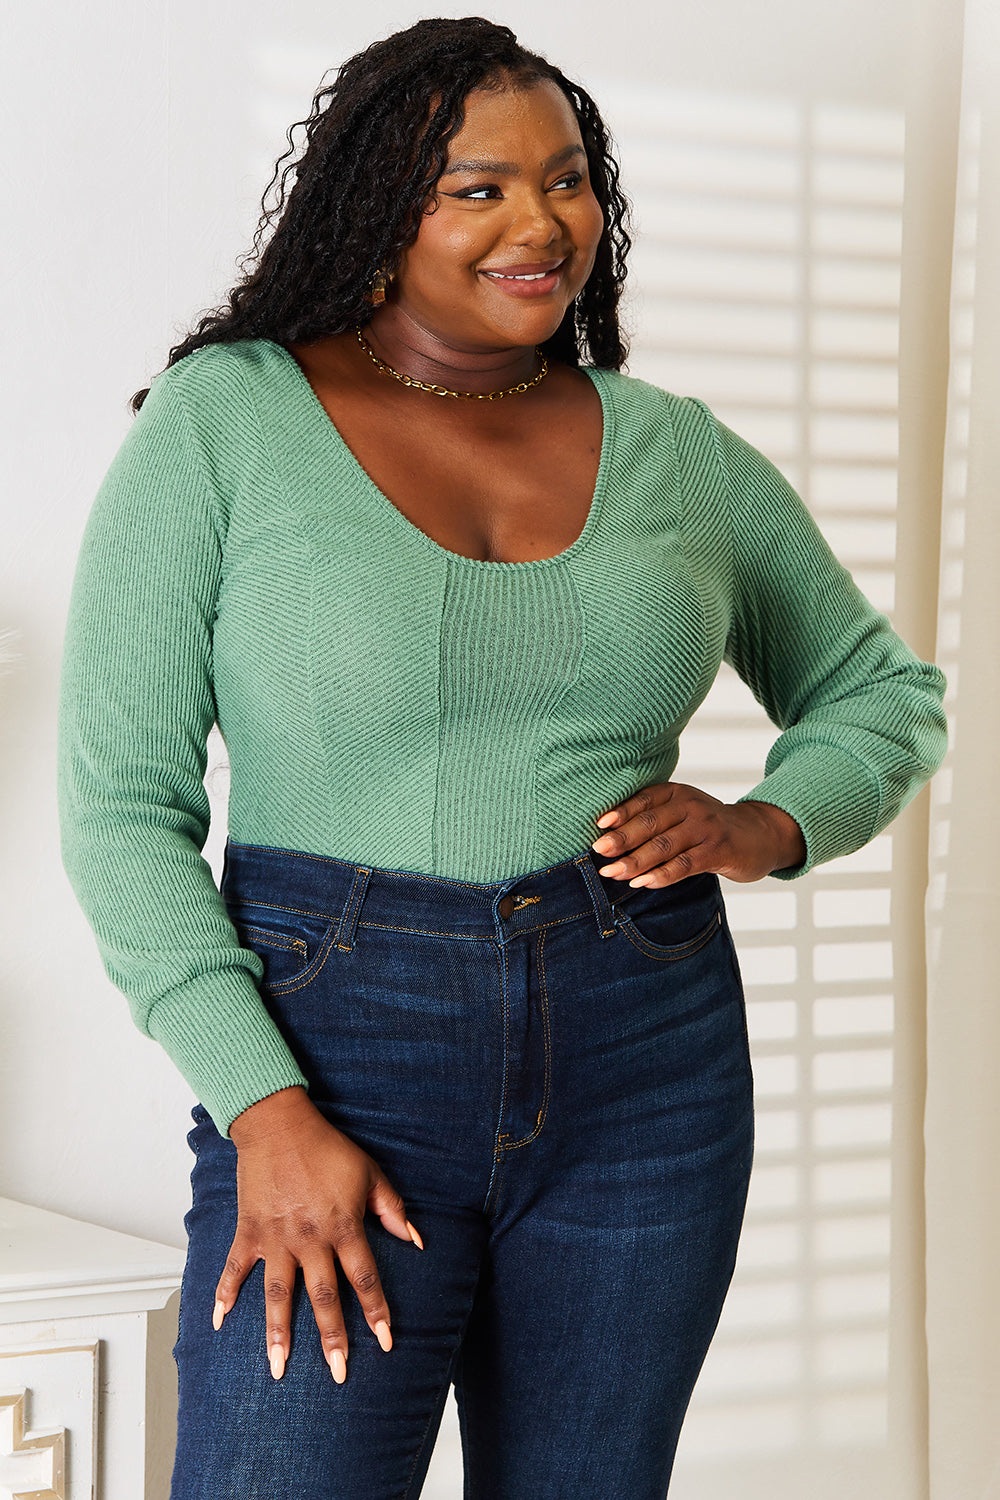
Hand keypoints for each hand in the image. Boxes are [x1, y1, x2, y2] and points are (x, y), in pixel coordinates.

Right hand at [215, 1086, 423, 1383]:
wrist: (279, 1124)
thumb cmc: (327, 1147)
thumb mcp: (370, 1172)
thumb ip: (393, 1210)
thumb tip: (418, 1241)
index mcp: (343, 1226)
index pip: (365, 1278)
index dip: (377, 1311)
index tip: (385, 1342)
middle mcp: (310, 1238)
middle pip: (324, 1296)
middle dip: (332, 1337)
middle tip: (338, 1372)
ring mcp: (277, 1238)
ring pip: (280, 1294)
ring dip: (279, 1332)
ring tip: (279, 1368)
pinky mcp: (250, 1231)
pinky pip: (235, 1268)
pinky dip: (225, 1294)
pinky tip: (220, 1322)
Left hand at [591, 782, 805, 886]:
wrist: (759, 834)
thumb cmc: (709, 826)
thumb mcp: (684, 812)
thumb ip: (655, 819)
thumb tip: (609, 836)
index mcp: (677, 793)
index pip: (644, 800)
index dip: (621, 812)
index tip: (599, 826)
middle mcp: (691, 806)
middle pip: (650, 823)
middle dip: (622, 839)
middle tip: (598, 852)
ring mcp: (706, 828)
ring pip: (664, 846)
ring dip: (635, 861)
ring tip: (613, 873)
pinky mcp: (718, 851)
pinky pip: (685, 865)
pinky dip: (662, 875)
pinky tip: (643, 883)